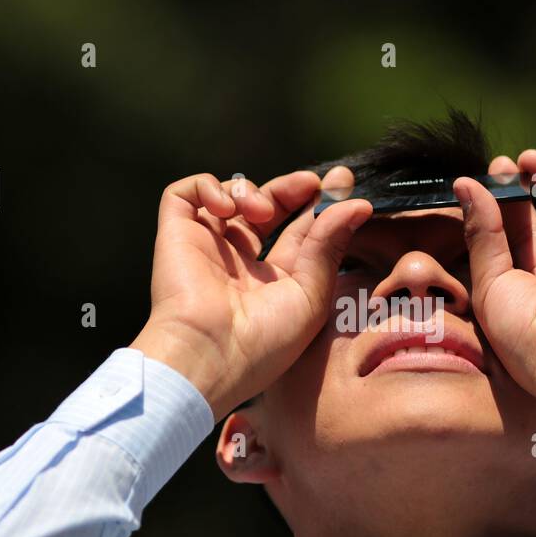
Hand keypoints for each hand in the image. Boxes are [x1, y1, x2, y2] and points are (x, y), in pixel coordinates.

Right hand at [131, 170, 371, 420]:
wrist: (210, 354)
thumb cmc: (264, 340)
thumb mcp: (312, 294)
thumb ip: (331, 245)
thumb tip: (358, 204)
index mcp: (272, 281)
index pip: (297, 231)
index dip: (317, 205)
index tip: (341, 184)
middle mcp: (238, 262)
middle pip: (266, 207)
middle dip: (290, 189)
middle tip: (311, 182)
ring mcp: (206, 246)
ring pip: (229, 196)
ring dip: (251, 191)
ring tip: (262, 212)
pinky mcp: (176, 234)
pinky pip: (186, 193)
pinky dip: (208, 187)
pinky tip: (227, 209)